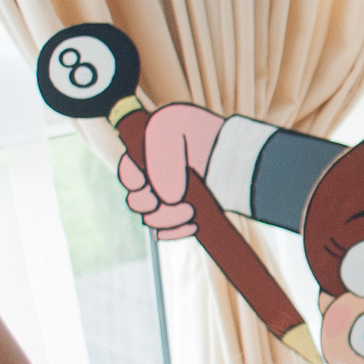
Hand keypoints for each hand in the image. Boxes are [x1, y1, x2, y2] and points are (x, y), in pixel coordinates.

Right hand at [117, 102, 223, 240]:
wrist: (236, 154)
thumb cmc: (201, 133)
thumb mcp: (173, 130)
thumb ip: (161, 159)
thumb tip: (167, 200)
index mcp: (145, 157)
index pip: (127, 174)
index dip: (132, 180)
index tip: (144, 182)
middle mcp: (153, 180)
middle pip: (136, 202)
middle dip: (150, 204)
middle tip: (177, 201)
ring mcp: (167, 199)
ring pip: (151, 220)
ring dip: (168, 219)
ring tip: (191, 211)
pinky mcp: (182, 214)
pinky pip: (167, 233)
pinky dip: (177, 232)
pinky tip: (193, 225)